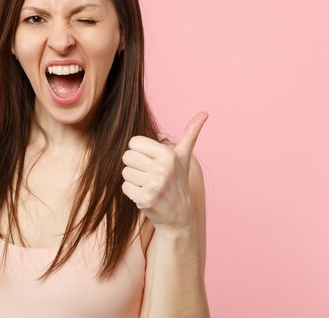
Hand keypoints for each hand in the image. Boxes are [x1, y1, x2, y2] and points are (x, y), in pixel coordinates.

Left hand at [121, 111, 208, 232]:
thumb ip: (190, 133)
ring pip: (125, 172)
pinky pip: (125, 187)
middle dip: (135, 166)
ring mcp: (154, 185)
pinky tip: (145, 195)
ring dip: (133, 179)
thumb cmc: (178, 180)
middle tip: (149, 174)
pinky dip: (132, 192)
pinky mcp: (145, 199)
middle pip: (127, 156)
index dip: (139, 152)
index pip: (134, 142)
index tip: (151, 161)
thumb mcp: (184, 157)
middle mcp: (162, 169)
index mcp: (169, 154)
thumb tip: (204, 112)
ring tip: (148, 185)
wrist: (179, 215)